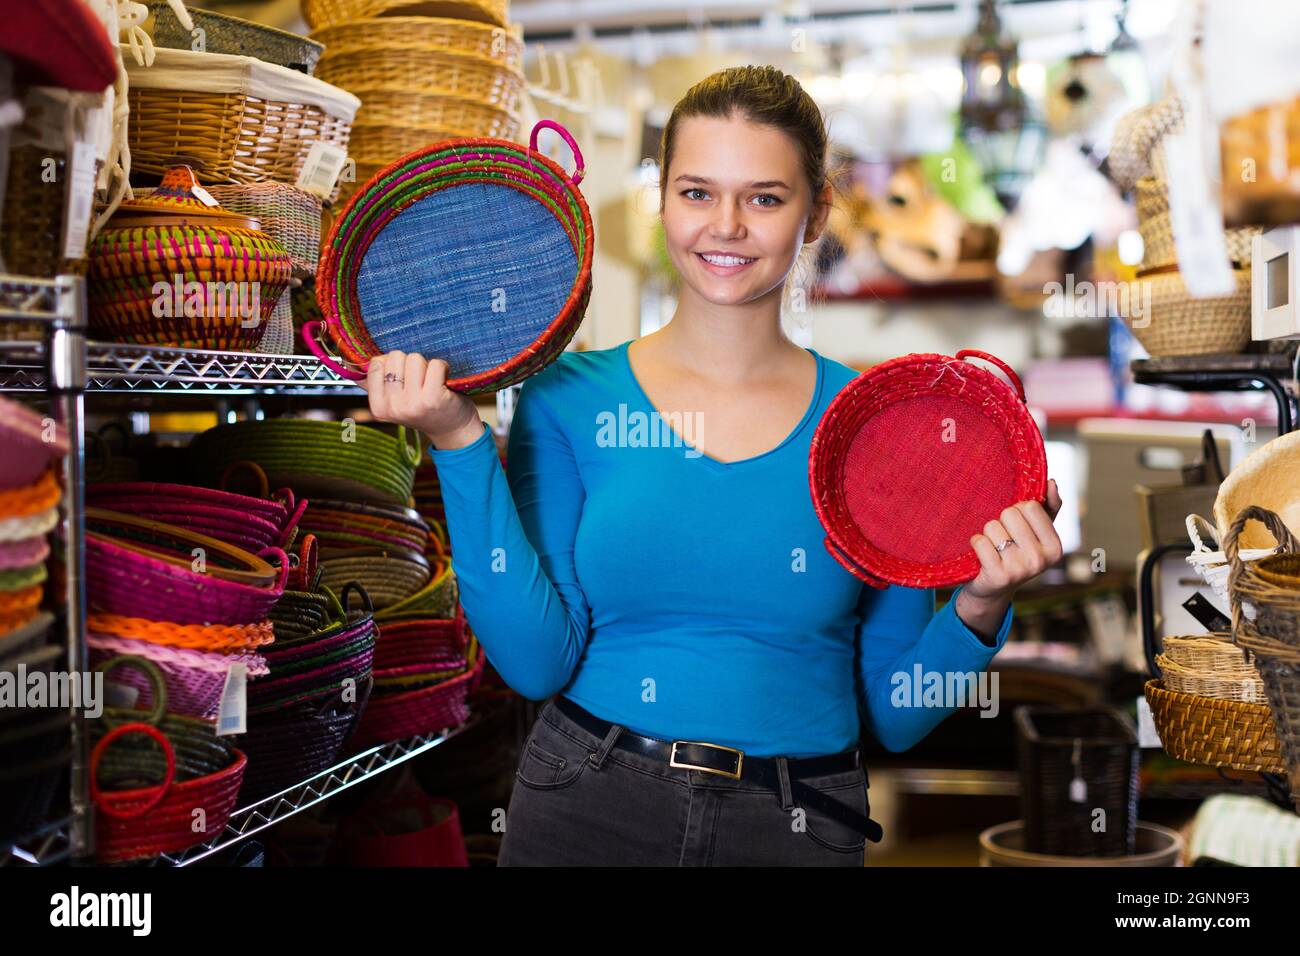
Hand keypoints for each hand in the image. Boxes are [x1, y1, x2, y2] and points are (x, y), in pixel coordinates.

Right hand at [361, 351, 482, 449]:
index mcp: (378, 407)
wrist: (452, 428)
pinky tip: (443, 380)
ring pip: (415, 358)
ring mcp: (412, 403)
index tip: (403, 378)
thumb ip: (374, 383)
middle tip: (420, 382)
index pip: (375, 364)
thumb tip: (352, 362)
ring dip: (426, 365)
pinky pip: (435, 364)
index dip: (392, 363)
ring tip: (431, 382)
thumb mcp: (394, 400)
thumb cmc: (422, 408)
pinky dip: (442, 367)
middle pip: (395, 357)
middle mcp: (393, 407)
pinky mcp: (433, 397)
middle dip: (409, 364)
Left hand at [956, 479, 1063, 637]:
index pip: (1030, 506)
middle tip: (1003, 539)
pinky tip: (981, 555)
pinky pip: (979, 541)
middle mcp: (1041, 559)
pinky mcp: (998, 576)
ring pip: (992, 526)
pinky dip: (975, 543)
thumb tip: (1052, 482)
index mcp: (1055, 547)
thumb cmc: (1017, 553)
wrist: (993, 590)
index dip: (1018, 510)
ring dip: (987, 533)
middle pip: (1010, 513)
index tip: (1017, 525)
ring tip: (993, 548)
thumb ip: (1048, 506)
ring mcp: (1020, 569)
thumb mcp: (1036, 532)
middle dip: (1001, 521)